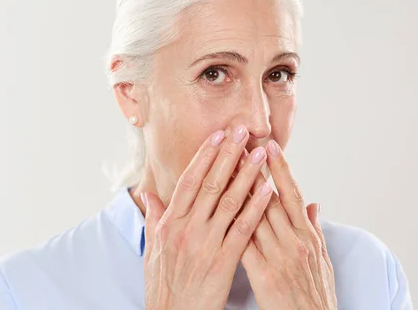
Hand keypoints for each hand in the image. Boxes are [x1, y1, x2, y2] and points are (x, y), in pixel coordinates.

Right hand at [141, 127, 273, 309]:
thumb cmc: (163, 287)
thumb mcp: (152, 251)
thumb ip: (153, 219)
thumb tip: (148, 194)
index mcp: (169, 224)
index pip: (189, 181)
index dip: (204, 156)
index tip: (217, 136)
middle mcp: (187, 229)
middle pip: (210, 184)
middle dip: (227, 155)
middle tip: (241, 131)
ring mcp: (206, 244)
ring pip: (229, 201)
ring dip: (246, 174)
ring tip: (259, 153)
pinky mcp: (223, 261)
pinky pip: (243, 230)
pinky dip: (256, 208)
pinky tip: (268, 190)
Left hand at [239, 141, 336, 309]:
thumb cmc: (317, 296)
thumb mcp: (323, 260)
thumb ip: (316, 229)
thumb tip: (315, 203)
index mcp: (309, 236)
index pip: (292, 194)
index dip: (281, 168)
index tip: (269, 145)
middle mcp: (295, 241)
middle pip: (270, 198)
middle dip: (255, 170)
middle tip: (241, 144)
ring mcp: (280, 257)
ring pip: (255, 215)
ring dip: (239, 190)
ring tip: (226, 167)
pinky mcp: (264, 274)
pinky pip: (245, 243)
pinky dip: (233, 224)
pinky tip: (218, 209)